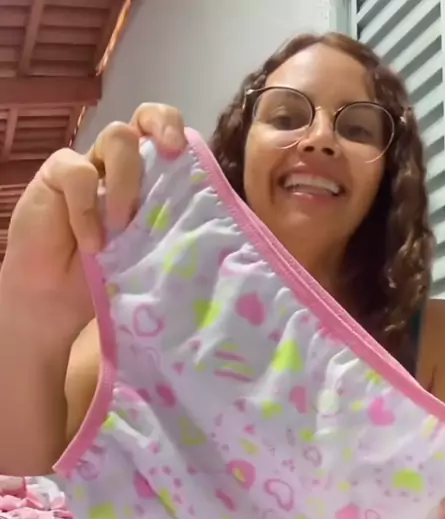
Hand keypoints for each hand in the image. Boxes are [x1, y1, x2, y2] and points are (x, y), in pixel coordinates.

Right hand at [2, 102, 186, 342]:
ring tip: (121, 227)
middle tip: (171, 152)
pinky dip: (87, 210)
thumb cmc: (109, 276)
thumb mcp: (148, 253)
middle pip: (144, 119)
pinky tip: (92, 243)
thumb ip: (170, 229)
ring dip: (126, 181)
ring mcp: (91, 165)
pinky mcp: (59, 174)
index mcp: (151, 179)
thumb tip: (210, 226)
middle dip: (161, 125)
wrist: (58, 296)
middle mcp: (123, 164)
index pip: (168, 135)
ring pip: (117, 138)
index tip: (182, 151)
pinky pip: (78, 173)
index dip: (175, 128)